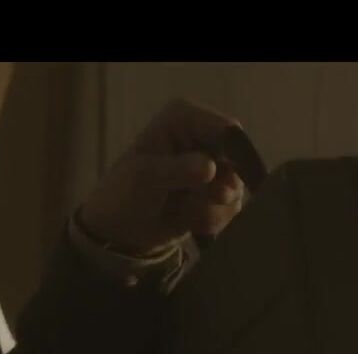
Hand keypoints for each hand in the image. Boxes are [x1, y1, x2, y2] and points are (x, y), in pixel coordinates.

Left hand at [76, 99, 249, 256]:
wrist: (119, 233)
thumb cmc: (123, 194)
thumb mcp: (145, 178)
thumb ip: (178, 170)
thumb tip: (210, 168)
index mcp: (183, 118)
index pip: (225, 128)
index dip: (231, 154)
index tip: (218, 180)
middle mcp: (203, 137)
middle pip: (238, 160)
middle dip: (218, 188)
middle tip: (192, 200)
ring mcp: (213, 166)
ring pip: (235, 188)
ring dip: (211, 207)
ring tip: (182, 212)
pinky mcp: (217, 194)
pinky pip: (232, 208)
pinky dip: (213, 220)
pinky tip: (189, 222)